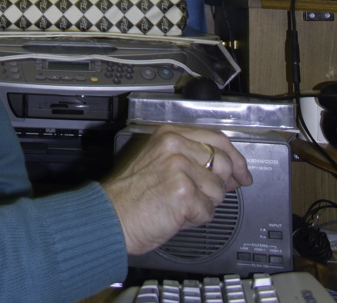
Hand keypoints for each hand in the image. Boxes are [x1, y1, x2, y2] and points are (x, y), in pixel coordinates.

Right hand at [99, 125, 252, 255]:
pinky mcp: (183, 191)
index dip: (235, 158)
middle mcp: (175, 145)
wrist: (111, 216)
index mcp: (169, 134)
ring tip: (179, 206)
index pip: (216, 138)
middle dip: (220, 185)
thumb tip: (229, 172)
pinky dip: (196, 219)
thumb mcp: (158, 162)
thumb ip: (191, 159)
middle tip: (204, 197)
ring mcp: (180, 166)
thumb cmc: (131, 195)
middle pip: (223, 163)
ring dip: (204, 204)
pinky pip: (208, 211)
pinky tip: (176, 215)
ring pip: (218, 190)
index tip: (243, 172)